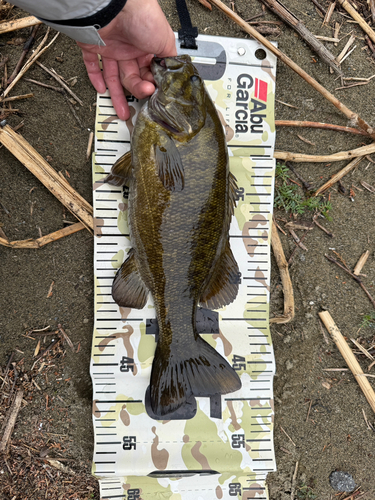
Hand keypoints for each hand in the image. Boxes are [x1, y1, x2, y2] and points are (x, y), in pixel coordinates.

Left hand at [77, 0, 176, 119]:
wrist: (115, 5)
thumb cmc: (142, 16)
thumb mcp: (165, 40)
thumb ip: (170, 59)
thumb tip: (175, 74)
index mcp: (146, 46)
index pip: (148, 72)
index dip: (151, 84)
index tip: (154, 94)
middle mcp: (129, 48)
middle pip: (132, 77)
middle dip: (137, 91)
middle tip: (143, 96)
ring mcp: (111, 48)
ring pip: (113, 77)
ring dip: (118, 96)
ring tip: (123, 112)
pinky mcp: (93, 46)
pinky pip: (92, 65)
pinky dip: (95, 78)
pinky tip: (102, 90)